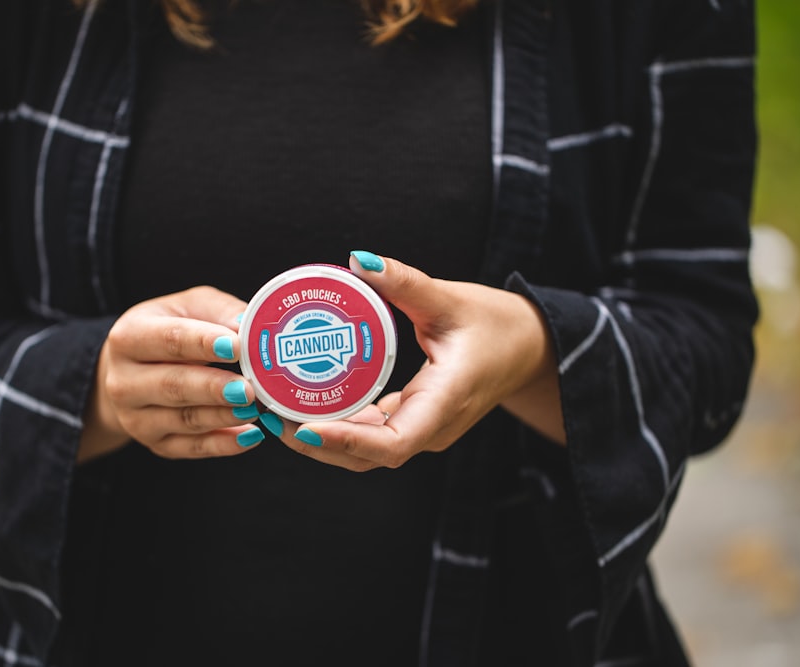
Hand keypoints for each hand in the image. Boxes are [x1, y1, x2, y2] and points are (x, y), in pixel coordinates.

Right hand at [79, 286, 263, 462]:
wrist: (130, 372)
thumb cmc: (168, 331)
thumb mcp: (188, 308)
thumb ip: (219, 312)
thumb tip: (248, 326)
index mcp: (129, 337)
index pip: (169, 339)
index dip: (203, 342)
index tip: (235, 345)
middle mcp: (124, 381)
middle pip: (173, 386)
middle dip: (213, 388)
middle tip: (248, 388)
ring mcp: (136, 417)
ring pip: (184, 420)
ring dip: (223, 416)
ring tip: (254, 409)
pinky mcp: (155, 443)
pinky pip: (192, 448)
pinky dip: (223, 443)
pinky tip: (250, 435)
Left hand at [276, 252, 563, 471]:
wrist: (530, 349)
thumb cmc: (497, 325)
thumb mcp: (450, 298)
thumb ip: (405, 281)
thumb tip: (359, 259)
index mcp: (444, 403)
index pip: (392, 444)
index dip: (346, 441)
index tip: (305, 429)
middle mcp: (431, 428)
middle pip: (366, 456)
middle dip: (315, 442)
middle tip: (268, 411)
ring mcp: (422, 430)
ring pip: (365, 451)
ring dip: (320, 438)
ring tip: (274, 409)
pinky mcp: (414, 422)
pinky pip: (371, 434)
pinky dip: (337, 425)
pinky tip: (304, 403)